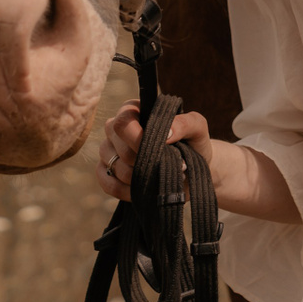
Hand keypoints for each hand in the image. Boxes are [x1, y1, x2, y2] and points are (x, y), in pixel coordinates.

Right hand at [95, 101, 211, 201]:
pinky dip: (126, 191)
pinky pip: (108, 185)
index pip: (123, 122)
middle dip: (144, 161)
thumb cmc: (193, 142)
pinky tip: (143, 190)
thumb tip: (166, 134)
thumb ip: (185, 123)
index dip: (137, 138)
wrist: (191, 170)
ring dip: (140, 177)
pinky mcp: (105, 172)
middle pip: (118, 147)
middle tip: (164, 165)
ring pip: (115, 167)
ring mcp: (108, 151)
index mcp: (134, 110)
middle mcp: (115, 129)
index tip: (159, 150)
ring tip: (158, 176)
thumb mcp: (197, 128)